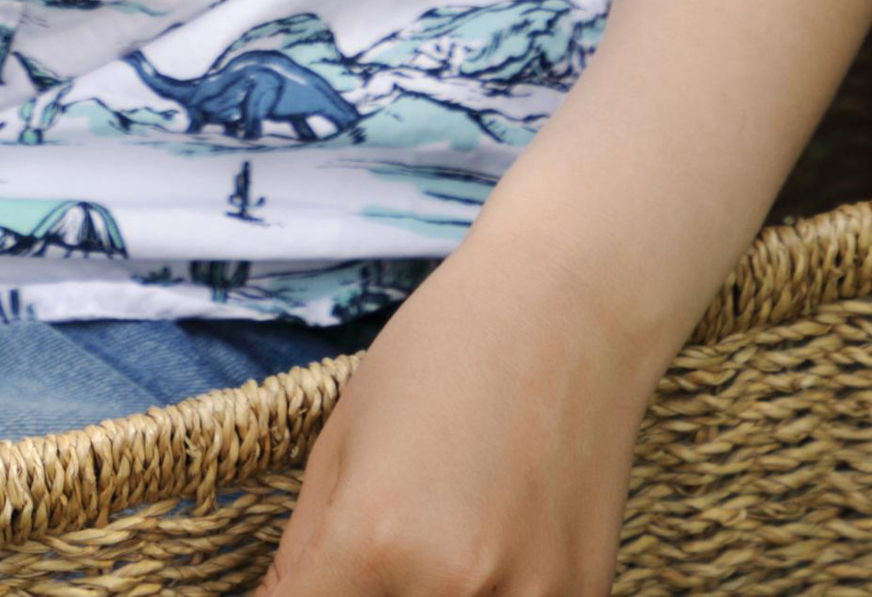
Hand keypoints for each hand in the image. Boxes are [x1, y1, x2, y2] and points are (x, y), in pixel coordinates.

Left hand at [256, 227, 658, 596]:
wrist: (570, 303)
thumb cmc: (442, 348)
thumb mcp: (342, 438)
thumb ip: (301, 553)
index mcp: (374, 541)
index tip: (308, 582)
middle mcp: (451, 588)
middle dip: (361, 592)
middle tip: (371, 551)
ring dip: (423, 593)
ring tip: (435, 536)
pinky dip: (492, 596)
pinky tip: (491, 546)